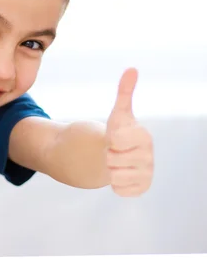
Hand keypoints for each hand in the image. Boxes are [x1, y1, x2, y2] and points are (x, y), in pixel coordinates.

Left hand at [106, 68, 153, 196]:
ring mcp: (148, 174)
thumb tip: (132, 69)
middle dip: (108, 155)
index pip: (117, 141)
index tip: (115, 137)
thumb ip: (124, 92)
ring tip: (116, 162)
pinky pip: (118, 189)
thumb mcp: (118, 113)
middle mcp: (150, 157)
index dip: (110, 139)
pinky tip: (121, 173)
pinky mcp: (141, 189)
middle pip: (113, 160)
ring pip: (114, 176)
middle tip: (114, 151)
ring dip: (109, 169)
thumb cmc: (118, 131)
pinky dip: (113, 183)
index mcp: (145, 137)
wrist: (119, 154)